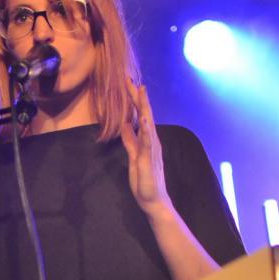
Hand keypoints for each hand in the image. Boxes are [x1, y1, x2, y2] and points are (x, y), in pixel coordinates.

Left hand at [120, 79, 172, 220]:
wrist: (153, 200)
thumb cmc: (144, 181)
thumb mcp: (133, 157)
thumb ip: (130, 141)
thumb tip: (125, 125)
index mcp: (146, 140)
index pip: (140, 116)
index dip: (133, 100)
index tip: (127, 83)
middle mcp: (151, 141)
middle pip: (145, 114)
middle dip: (137, 97)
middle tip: (130, 78)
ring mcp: (152, 149)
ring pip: (148, 123)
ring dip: (144, 107)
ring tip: (140, 91)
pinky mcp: (149, 159)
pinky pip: (148, 142)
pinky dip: (147, 130)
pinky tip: (144, 119)